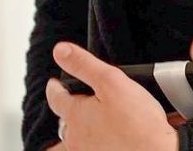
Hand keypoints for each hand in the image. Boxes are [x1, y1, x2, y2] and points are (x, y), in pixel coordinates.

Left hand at [45, 42, 177, 150]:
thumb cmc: (138, 122)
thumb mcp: (111, 81)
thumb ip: (85, 65)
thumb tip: (60, 50)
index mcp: (75, 116)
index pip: (56, 98)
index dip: (55, 87)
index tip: (54, 84)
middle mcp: (76, 139)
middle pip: (64, 123)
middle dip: (67, 112)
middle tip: (73, 103)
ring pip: (73, 142)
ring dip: (76, 133)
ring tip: (84, 126)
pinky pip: (88, 150)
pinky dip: (90, 145)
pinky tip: (102, 140)